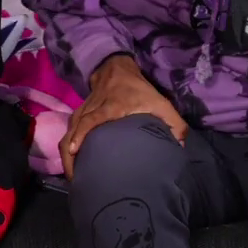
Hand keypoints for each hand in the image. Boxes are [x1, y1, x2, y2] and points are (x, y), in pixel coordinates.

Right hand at [62, 56, 187, 179]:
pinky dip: (68, 148)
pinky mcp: (78, 116)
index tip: (74, 151)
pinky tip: (73, 165)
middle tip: (74, 178)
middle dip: (69, 154)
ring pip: (68, 133)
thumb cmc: (139, 90)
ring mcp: (82, 112)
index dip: (81, 134)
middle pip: (74, 130)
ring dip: (67, 155)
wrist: (116, 69)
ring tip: (73, 178)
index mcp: (110, 107)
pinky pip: (69, 132)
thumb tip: (180, 147)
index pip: (90, 119)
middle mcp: (92, 110)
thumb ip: (174, 123)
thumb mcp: (160, 102)